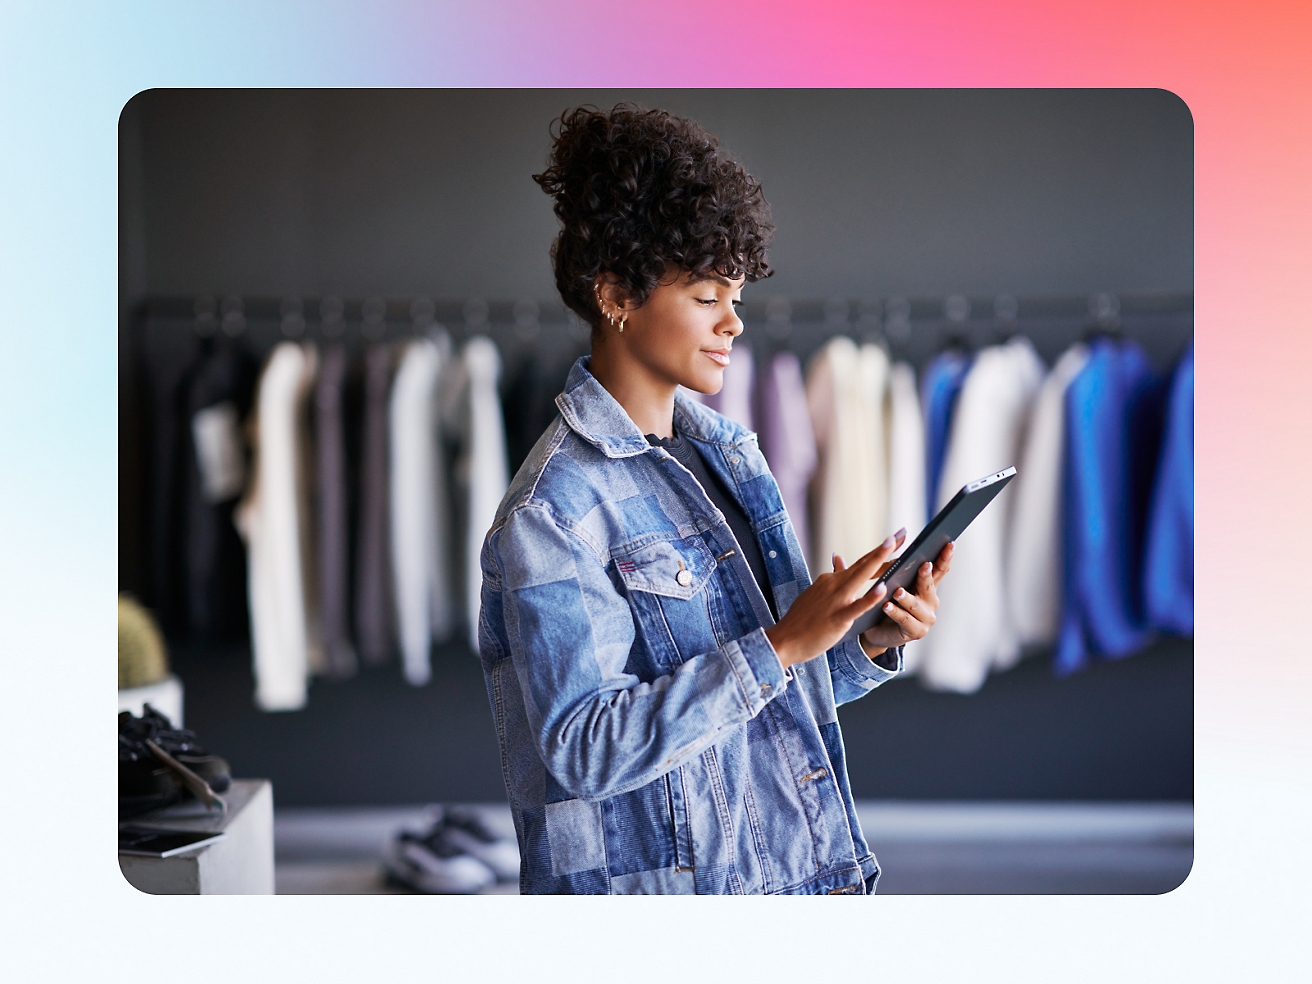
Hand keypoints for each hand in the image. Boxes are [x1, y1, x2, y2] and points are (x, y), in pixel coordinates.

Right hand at [765, 529, 906, 668]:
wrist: (784, 640)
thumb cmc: (800, 621)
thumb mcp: (815, 594)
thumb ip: (831, 578)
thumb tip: (838, 560)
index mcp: (830, 580)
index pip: (860, 564)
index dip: (879, 552)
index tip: (895, 540)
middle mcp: (834, 585)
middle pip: (864, 564)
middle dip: (884, 548)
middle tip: (902, 533)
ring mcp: (835, 600)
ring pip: (860, 576)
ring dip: (877, 560)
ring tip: (892, 545)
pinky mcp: (837, 618)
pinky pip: (857, 606)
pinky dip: (870, 597)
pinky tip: (883, 588)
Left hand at [858, 542, 953, 657]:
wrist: (873, 633)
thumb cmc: (879, 604)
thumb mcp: (878, 582)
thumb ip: (862, 569)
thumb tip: (835, 554)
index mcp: (924, 585)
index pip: (938, 569)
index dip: (944, 557)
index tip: (948, 543)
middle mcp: (930, 601)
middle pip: (930, 585)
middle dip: (926, 575)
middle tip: (923, 565)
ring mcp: (925, 618)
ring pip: (917, 604)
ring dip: (907, 597)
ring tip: (896, 591)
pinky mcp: (916, 632)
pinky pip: (905, 620)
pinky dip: (896, 613)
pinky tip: (886, 607)